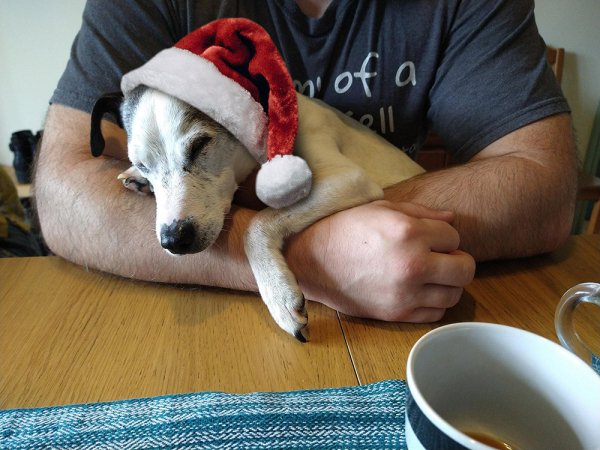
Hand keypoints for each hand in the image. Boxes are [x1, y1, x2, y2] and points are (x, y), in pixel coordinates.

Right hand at [286, 200, 475, 321]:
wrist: (313, 260)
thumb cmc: (346, 229)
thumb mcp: (382, 208)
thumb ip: (421, 212)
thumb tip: (452, 219)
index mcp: (409, 232)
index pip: (454, 236)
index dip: (443, 235)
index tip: (430, 237)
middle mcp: (412, 264)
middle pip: (465, 268)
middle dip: (457, 259)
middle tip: (442, 257)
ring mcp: (406, 293)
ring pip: (454, 294)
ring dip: (448, 283)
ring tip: (431, 275)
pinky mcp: (397, 314)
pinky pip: (435, 313)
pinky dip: (434, 302)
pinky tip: (419, 290)